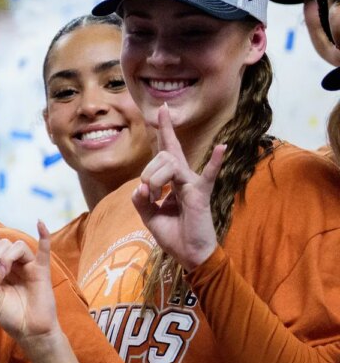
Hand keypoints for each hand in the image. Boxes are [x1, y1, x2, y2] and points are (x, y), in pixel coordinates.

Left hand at [0, 208, 57, 344]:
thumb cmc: (12, 316)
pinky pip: (44, 250)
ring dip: (7, 255)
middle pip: (3, 243)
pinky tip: (40, 223)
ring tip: (4, 271)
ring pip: (18, 246)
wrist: (30, 331)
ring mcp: (29, 266)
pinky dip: (43, 236)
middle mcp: (14, 264)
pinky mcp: (42, 271)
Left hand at [130, 104, 224, 270]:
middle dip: (148, 172)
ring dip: (155, 179)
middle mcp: (184, 178)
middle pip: (162, 156)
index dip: (164, 129)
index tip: (161, 107)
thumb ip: (140, 200)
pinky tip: (222, 147)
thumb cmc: (173, 234)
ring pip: (169, 164)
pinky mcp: (201, 194)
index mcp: (172, 180)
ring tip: (158, 196)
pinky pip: (208, 175)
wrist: (189, 255)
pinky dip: (216, 161)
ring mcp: (194, 184)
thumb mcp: (148, 216)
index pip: (166, 150)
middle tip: (150, 193)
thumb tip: (141, 185)